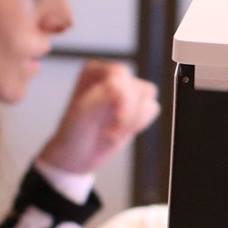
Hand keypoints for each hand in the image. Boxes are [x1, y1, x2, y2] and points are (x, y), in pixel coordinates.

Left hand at [37, 61, 160, 174]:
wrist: (76, 156)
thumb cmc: (74, 132)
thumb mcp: (84, 110)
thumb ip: (105, 93)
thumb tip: (125, 87)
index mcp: (94, 71)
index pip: (121, 73)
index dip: (123, 97)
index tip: (115, 117)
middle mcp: (110, 76)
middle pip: (137, 85)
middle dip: (128, 112)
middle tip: (110, 130)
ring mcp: (124, 91)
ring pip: (149, 94)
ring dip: (134, 118)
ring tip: (114, 131)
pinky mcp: (134, 106)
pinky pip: (152, 108)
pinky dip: (140, 123)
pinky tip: (122, 131)